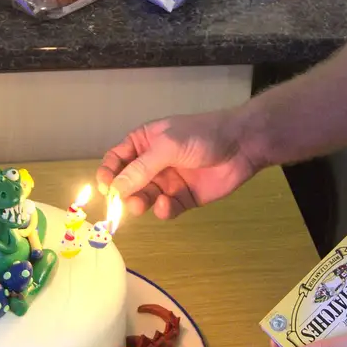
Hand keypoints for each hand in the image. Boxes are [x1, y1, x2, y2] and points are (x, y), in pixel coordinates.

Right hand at [96, 110, 260, 218]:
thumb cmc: (202, 136)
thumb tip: (115, 189)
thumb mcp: (167, 147)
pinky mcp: (183, 198)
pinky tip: (166, 205)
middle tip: (123, 203)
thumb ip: (141, 168)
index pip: (116, 159)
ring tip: (141, 205)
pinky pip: (166, 208)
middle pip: (128, 183)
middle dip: (123, 193)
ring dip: (140, 203)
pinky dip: (163, 210)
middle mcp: (152, 163)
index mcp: (144, 142)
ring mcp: (168, 181)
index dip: (108, 173)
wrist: (241, 145)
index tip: (106, 187)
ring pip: (145, 198)